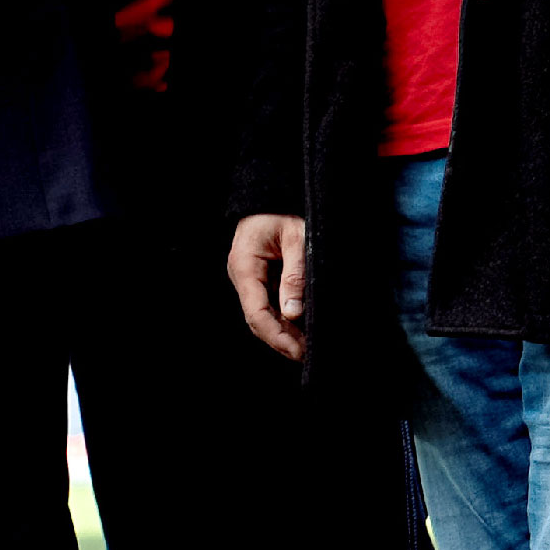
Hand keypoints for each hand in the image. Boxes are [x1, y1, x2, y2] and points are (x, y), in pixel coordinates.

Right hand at [225, 215, 308, 361]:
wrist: (269, 195)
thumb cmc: (282, 211)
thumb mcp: (296, 238)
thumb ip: (295, 274)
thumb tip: (293, 312)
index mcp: (244, 266)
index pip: (256, 312)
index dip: (277, 335)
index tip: (298, 350)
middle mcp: (242, 276)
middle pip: (258, 320)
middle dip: (281, 340)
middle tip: (308, 354)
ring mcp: (249, 279)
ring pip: (263, 315)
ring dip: (283, 333)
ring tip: (307, 346)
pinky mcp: (259, 279)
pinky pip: (269, 305)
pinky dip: (284, 320)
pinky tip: (301, 329)